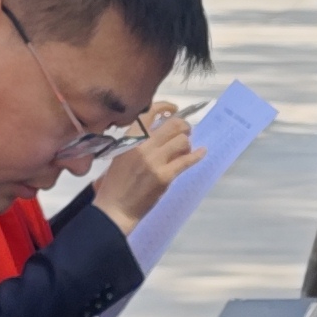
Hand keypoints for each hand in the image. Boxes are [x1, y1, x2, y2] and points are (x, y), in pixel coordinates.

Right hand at [91, 105, 197, 227]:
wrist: (115, 209)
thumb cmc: (115, 184)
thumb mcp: (120, 156)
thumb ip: (137, 143)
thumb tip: (159, 133)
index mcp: (129, 140)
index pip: (149, 114)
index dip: (164, 108)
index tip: (172, 110)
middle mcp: (142, 146)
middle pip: (172, 125)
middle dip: (183, 125)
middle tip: (186, 131)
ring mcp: (155, 161)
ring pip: (182, 141)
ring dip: (187, 143)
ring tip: (186, 148)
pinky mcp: (165, 176)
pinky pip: (186, 161)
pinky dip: (197, 155)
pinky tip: (202, 152)